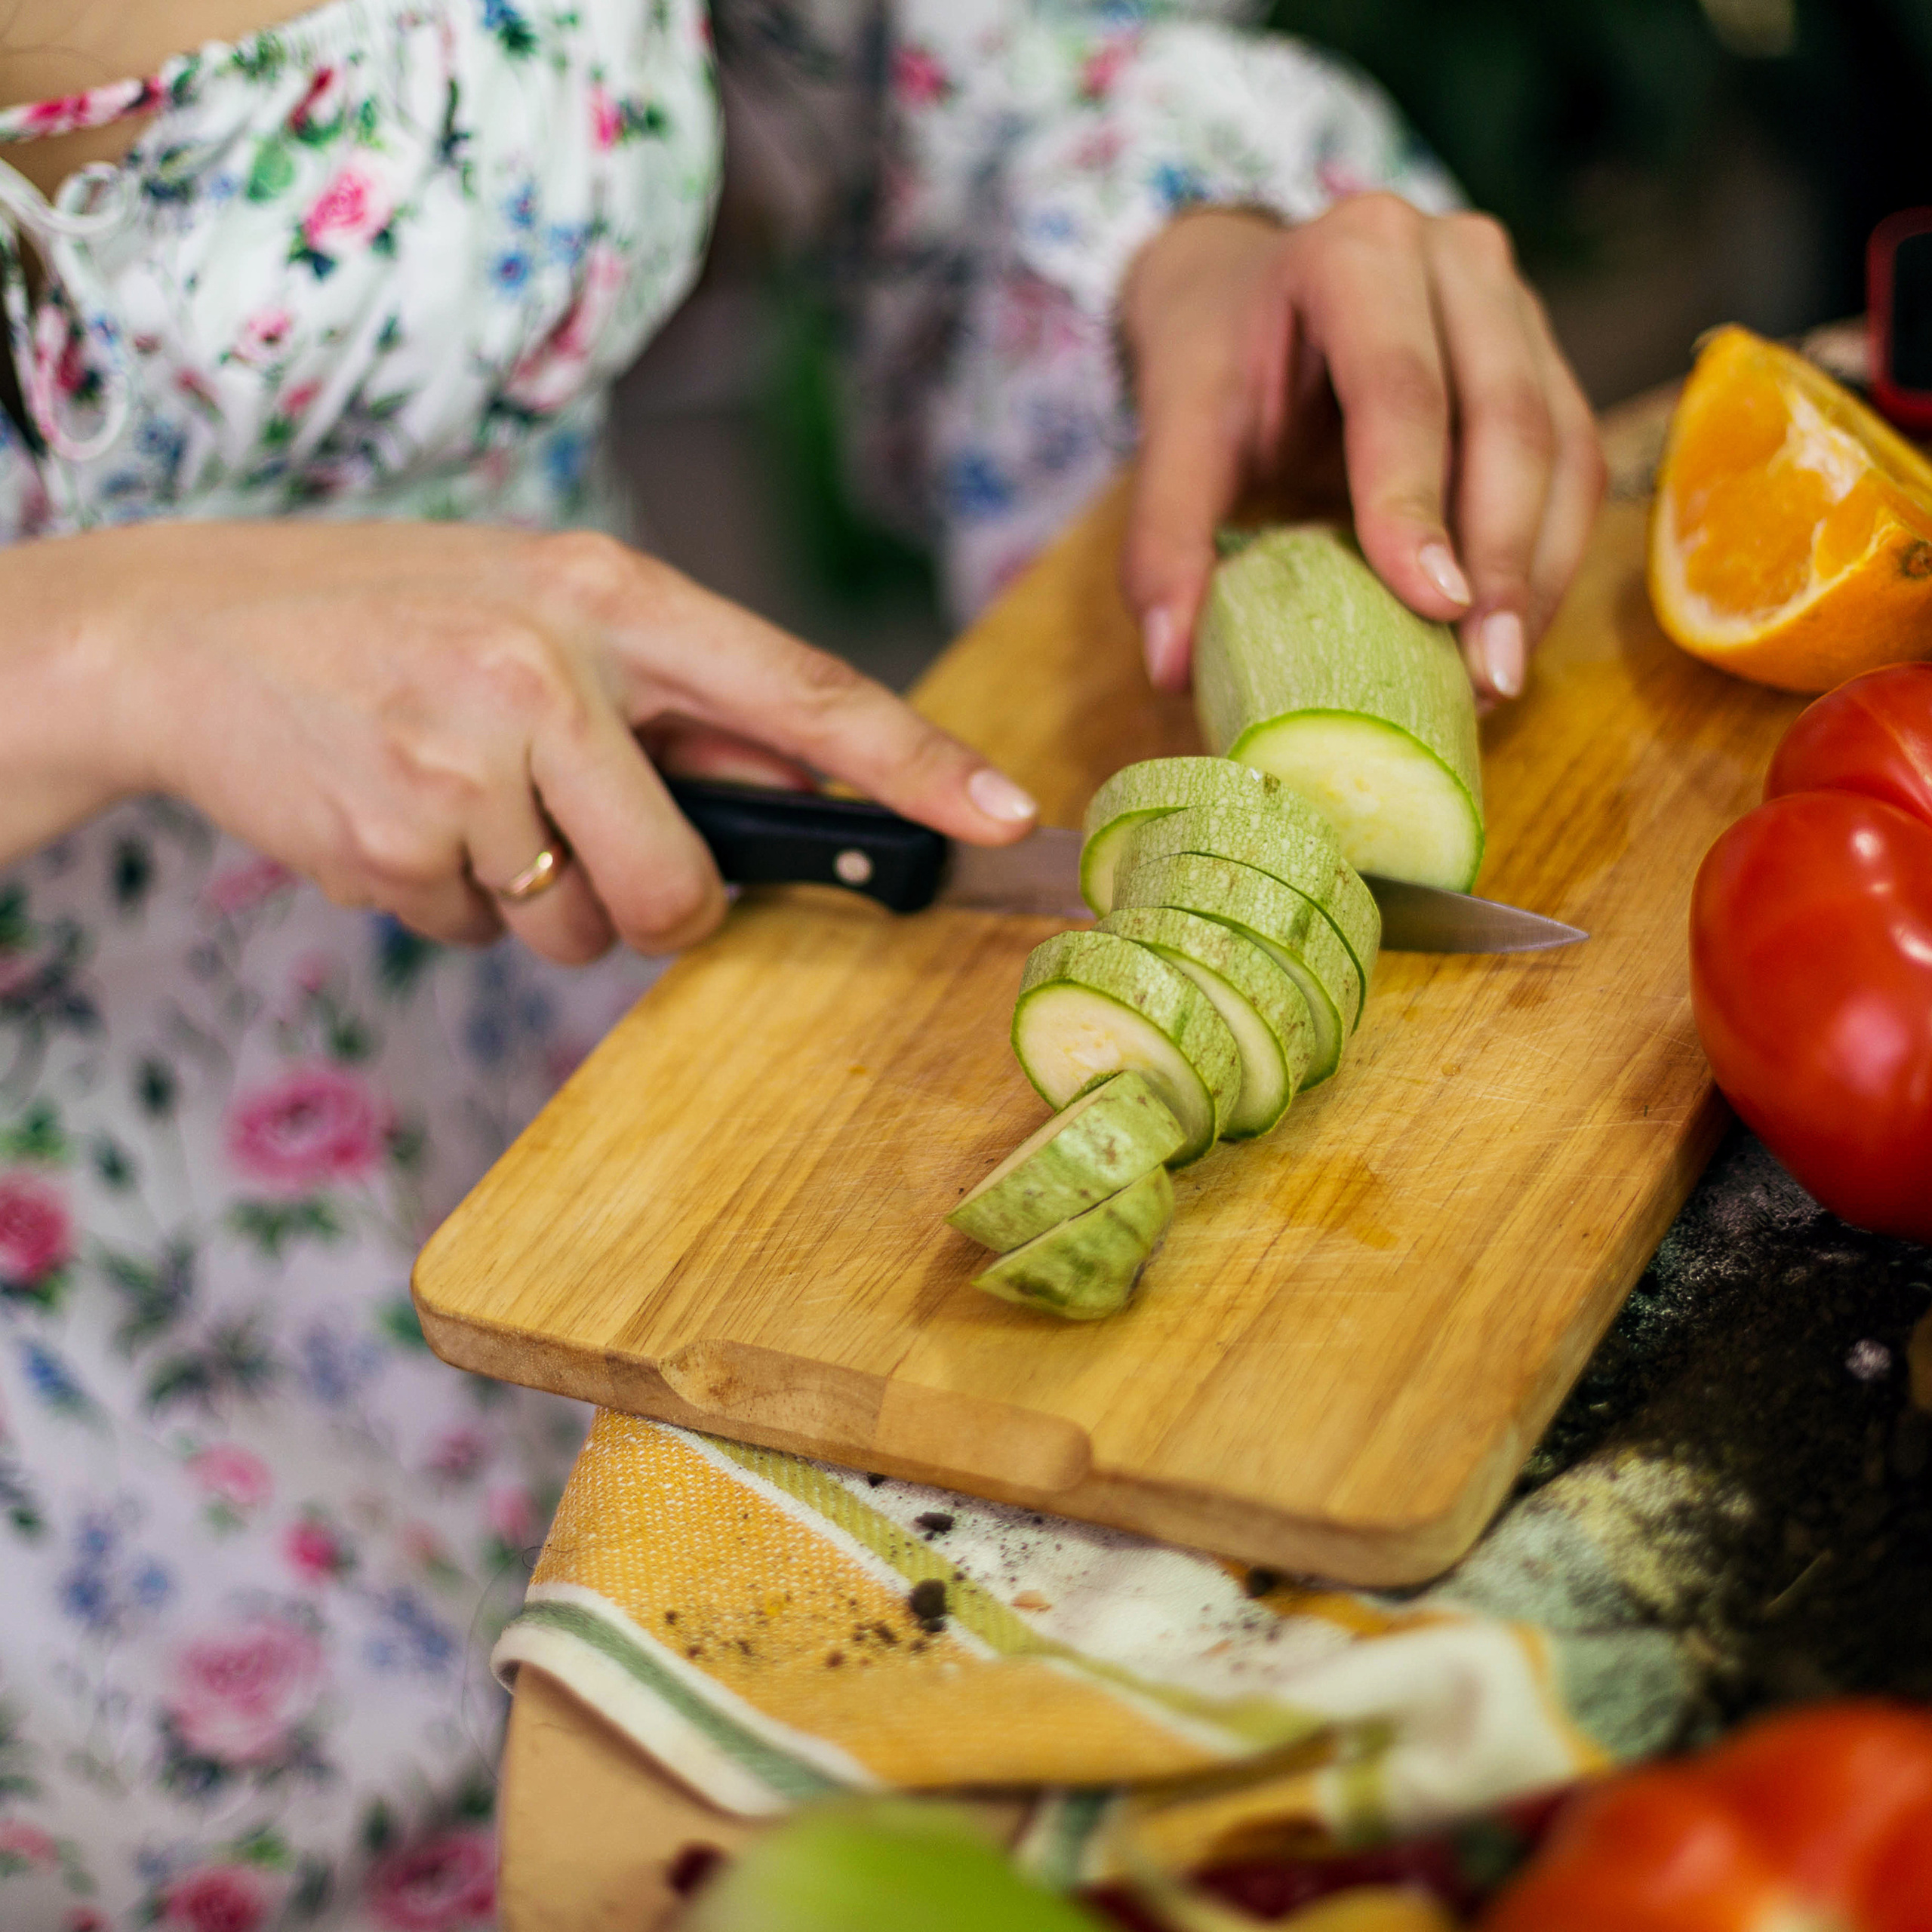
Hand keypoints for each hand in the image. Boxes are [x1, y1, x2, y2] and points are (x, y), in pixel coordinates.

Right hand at [27, 520, 1036, 960]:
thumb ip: (673, 698)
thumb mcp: (544, 610)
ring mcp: (465, 755)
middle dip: (660, 907)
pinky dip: (451, 902)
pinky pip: (479, 934)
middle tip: (588, 850)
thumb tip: (801, 791)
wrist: (182, 632)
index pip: (802, 689)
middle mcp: (548, 668)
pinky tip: (397, 813)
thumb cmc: (393, 621)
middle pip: (687, 881)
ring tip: (460, 801)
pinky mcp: (394, 835)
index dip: (915, 763)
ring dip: (539, 904)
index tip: (1007, 814)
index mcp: (610, 594)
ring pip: (581, 930)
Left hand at [1118, 196, 1606, 704]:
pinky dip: (1547, 561)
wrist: (1247, 290)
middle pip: (1506, 417)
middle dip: (1501, 558)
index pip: (1402, 387)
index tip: (1433, 606)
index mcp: (1357, 252)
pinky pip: (1572, 468)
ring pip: (1560, 447)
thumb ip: (1164, 538)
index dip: (1418, 500)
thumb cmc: (1217, 358)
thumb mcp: (1176, 429)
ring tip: (1497, 680)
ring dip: (1537, 574)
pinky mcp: (1546, 363)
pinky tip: (1508, 642)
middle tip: (1486, 677)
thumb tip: (1168, 668)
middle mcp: (1458, 260)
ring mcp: (1517, 306)